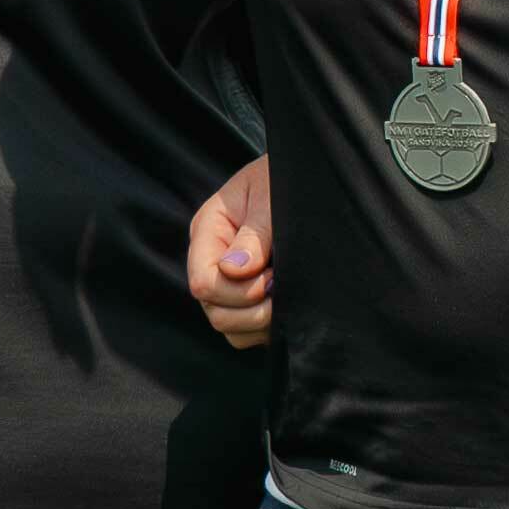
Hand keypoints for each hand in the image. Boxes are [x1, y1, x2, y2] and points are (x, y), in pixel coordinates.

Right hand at [188, 157, 272, 350]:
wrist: (305, 177)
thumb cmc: (284, 178)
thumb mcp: (270, 196)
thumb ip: (254, 233)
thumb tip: (235, 270)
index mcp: (209, 230)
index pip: (204, 281)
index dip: (237, 291)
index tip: (273, 276)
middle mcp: (212, 259)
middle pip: (214, 311)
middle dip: (252, 310)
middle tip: (283, 286)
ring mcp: (228, 281)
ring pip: (230, 327)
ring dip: (261, 321)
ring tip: (288, 294)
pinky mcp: (247, 296)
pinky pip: (247, 331)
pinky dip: (267, 328)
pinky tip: (289, 304)